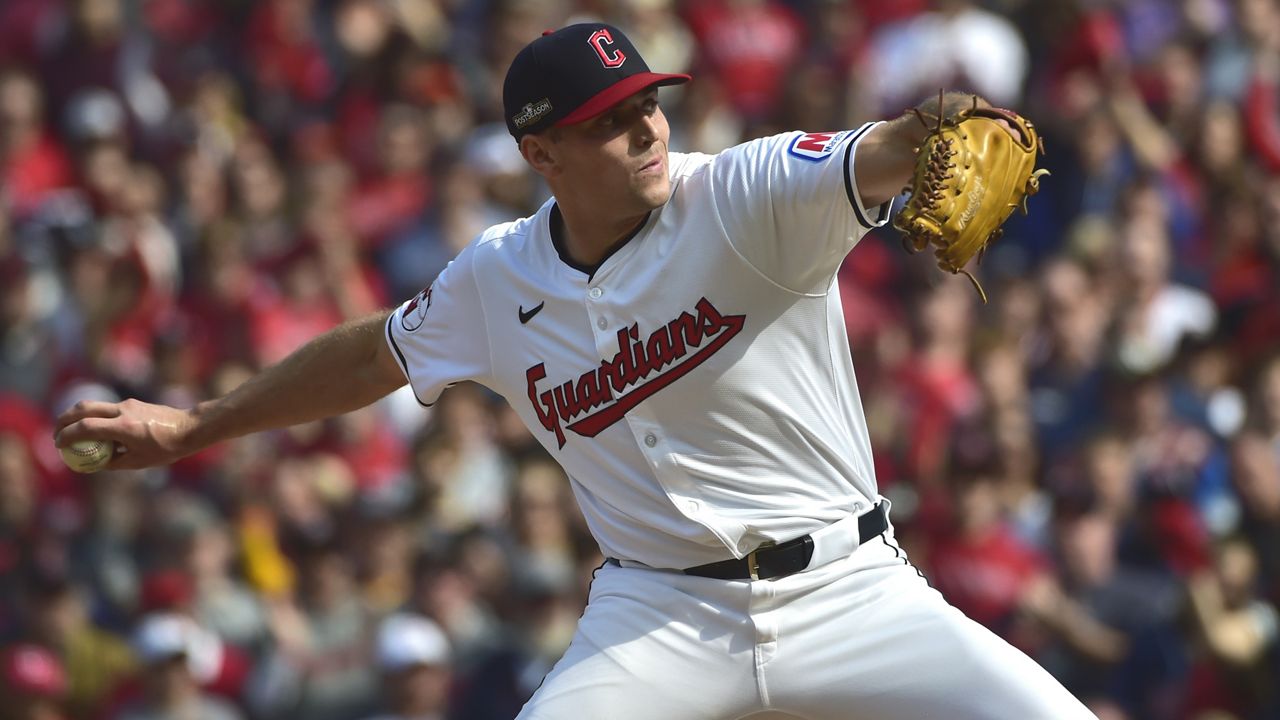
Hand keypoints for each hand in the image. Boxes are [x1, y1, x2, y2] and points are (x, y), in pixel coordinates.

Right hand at [54, 398, 198, 469]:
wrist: (190, 428)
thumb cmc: (167, 448)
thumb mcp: (138, 461)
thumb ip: (113, 462)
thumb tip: (93, 465)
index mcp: (124, 428)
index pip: (85, 427)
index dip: (67, 435)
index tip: (58, 445)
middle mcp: (123, 411)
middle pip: (83, 408)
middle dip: (64, 419)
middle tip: (57, 433)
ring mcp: (128, 404)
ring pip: (93, 404)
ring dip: (77, 415)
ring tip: (70, 430)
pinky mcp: (132, 403)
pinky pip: (106, 408)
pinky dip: (94, 416)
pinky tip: (95, 431)